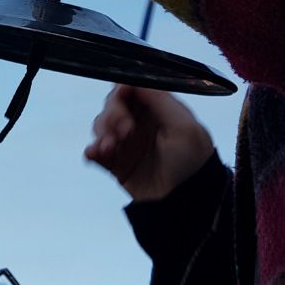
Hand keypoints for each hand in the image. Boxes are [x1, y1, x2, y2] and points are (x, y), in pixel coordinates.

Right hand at [84, 85, 214, 200]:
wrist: (184, 205)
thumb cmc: (192, 162)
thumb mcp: (184, 127)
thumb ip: (160, 100)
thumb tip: (133, 79)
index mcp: (159, 110)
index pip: (133, 89)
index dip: (123, 89)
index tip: (121, 95)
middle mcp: (141, 123)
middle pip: (113, 104)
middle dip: (113, 114)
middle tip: (125, 131)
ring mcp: (127, 143)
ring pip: (101, 125)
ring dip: (102, 132)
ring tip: (109, 147)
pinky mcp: (115, 164)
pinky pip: (95, 151)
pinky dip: (92, 150)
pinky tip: (95, 153)